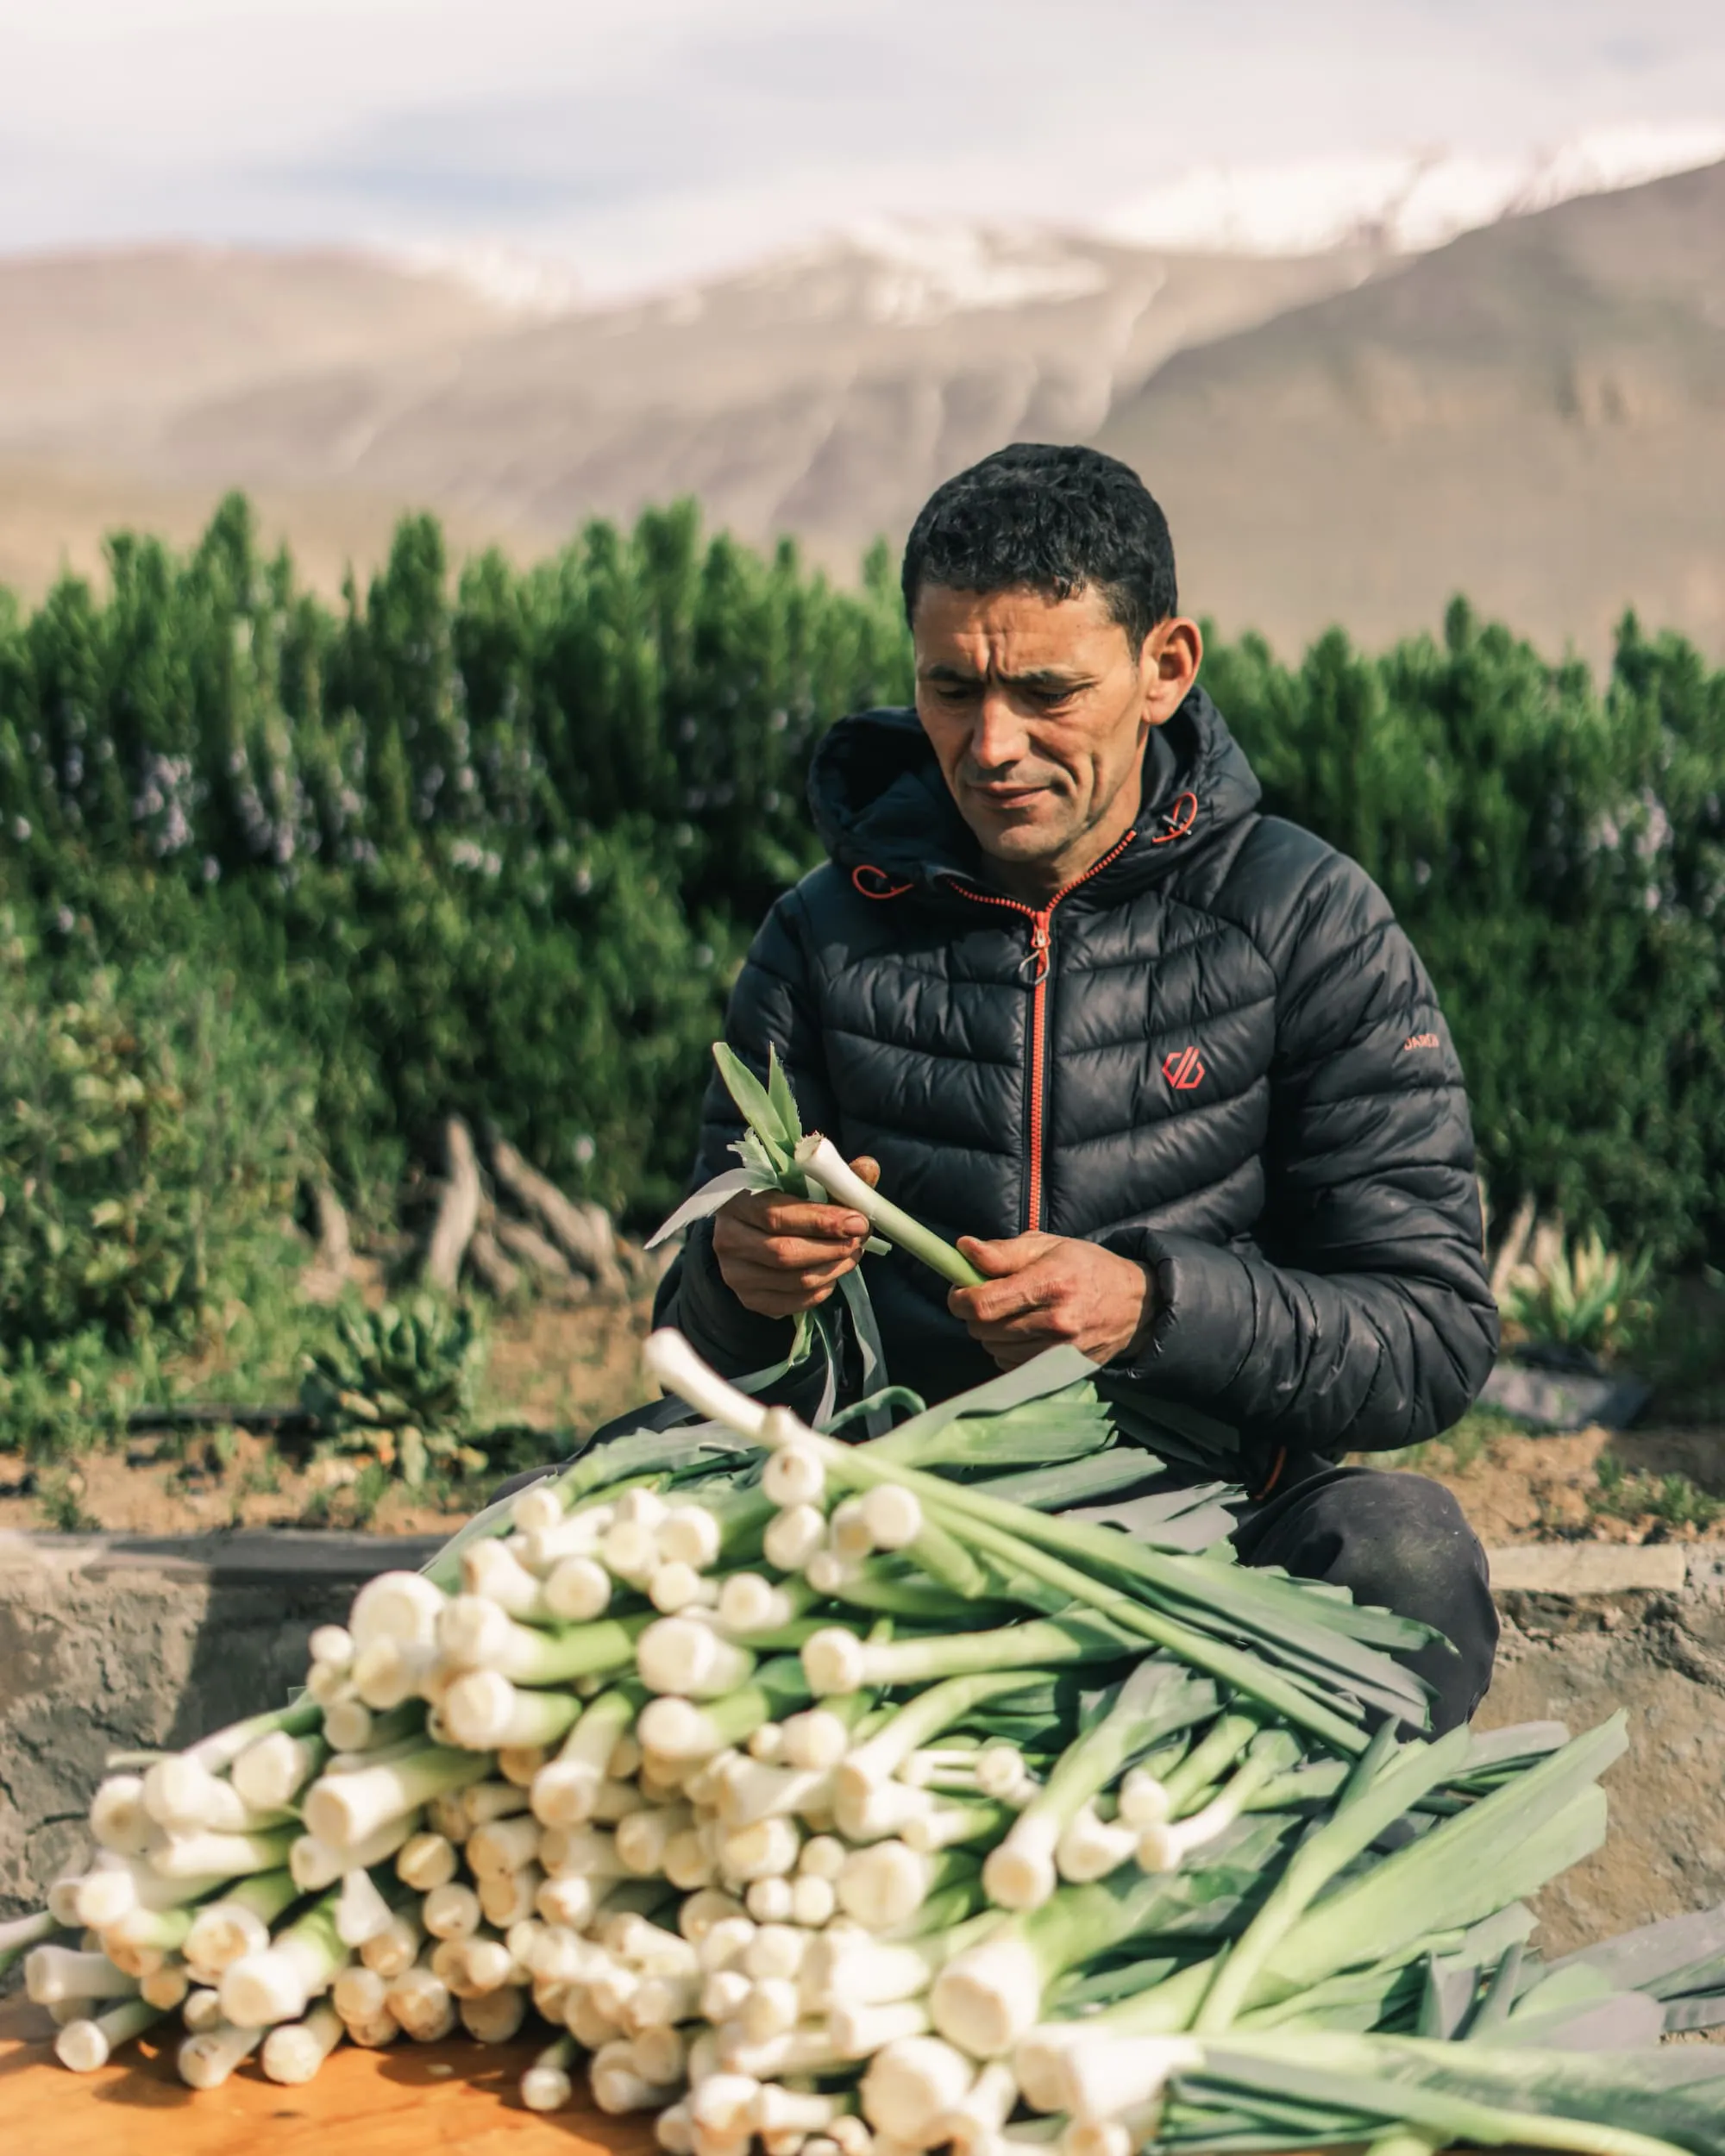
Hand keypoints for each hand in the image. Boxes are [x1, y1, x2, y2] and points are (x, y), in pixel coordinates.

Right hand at [713, 1157, 880, 1318]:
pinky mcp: (749, 1300)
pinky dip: (820, 1291)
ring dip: (832, 1269)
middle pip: (785, 1253)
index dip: (821, 1221)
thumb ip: (832, 1177)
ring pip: (793, 1281)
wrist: (746, 1232)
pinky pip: (793, 1303)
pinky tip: (831, 1275)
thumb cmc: (778, 1200)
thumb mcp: (800, 1182)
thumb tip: (869, 1167)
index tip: (857, 1222)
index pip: (777, 1215)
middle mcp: (728, 1241)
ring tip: (851, 1255)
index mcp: (736, 1203)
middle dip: (831, 1248)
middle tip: (859, 1241)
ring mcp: (735, 1275)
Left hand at [948, 1232, 1155, 1369]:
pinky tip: (1024, 1333)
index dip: (960, 1299)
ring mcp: (1060, 1352)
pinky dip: (1007, 1350)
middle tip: (989, 1297)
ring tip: (1012, 1313)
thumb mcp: (1047, 1246)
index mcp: (1050, 1284)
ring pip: (994, 1349)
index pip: (984, 1304)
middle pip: (984, 1329)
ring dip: (992, 1333)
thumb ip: (1002, 1251)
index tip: (960, 1291)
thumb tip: (963, 1250)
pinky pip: (1011, 1366)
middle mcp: (1056, 1322)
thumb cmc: (1086, 1267)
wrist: (1134, 1304)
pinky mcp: (1062, 1370)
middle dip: (975, 1313)